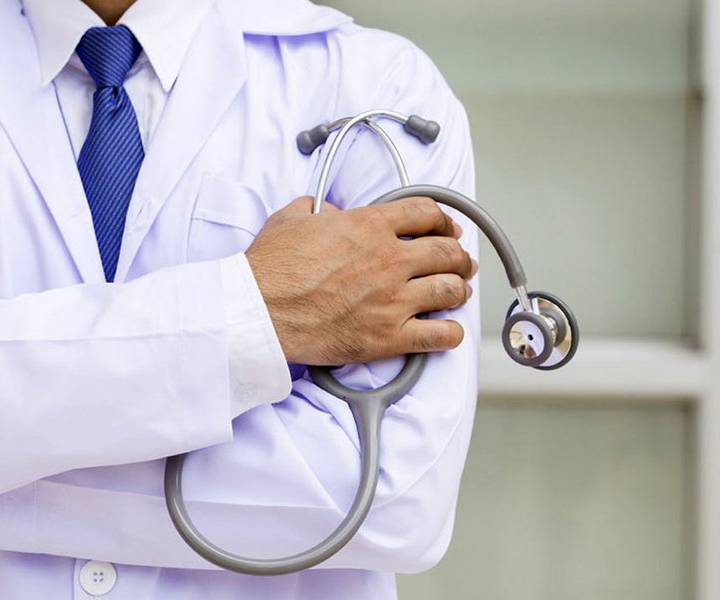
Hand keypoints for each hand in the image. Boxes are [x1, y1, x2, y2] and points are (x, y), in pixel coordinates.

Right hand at [246, 196, 475, 365]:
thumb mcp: (291, 218)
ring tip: (457, 294)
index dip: (444, 220)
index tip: (448, 228)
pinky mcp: (388, 337)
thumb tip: (330, 210)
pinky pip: (439, 336)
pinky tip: (446, 331)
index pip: (426, 213)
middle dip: (459, 257)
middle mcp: (389, 260)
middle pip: (447, 252)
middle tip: (460, 263)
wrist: (259, 311)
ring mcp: (392, 300)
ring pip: (450, 291)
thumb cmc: (270, 268)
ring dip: (459, 291)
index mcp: (368, 226)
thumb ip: (317, 207)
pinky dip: (449, 333)